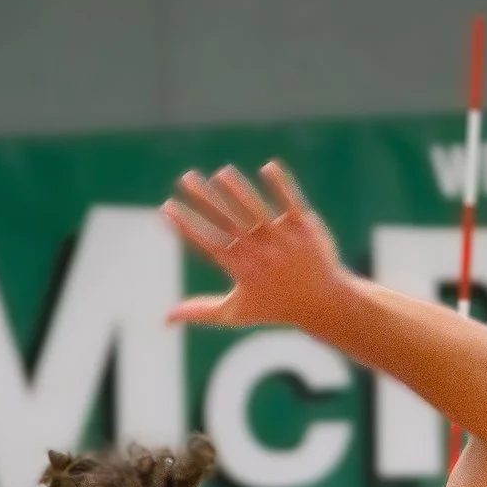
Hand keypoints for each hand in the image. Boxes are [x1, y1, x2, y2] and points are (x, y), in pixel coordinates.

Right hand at [162, 162, 351, 330]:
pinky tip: (268, 166)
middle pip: (227, 220)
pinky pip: (291, 202)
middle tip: (185, 177)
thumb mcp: (235, 313)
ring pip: (257, 209)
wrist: (322, 303)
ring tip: (221, 173)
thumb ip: (200, 311)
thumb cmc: (274, 308)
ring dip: (239, 190)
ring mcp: (283, 238)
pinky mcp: (304, 227)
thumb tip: (164, 319)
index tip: (166, 207)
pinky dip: (281, 185)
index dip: (185, 225)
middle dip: (204, 198)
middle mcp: (260, 252)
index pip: (207, 243)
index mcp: (241, 268)